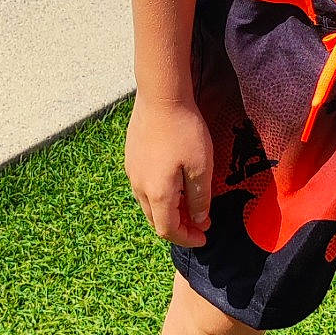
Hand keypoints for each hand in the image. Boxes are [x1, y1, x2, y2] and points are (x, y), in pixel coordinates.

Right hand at [125, 96, 214, 245]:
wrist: (161, 96)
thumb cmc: (185, 130)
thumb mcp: (201, 166)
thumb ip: (199, 198)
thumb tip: (199, 219)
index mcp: (158, 193)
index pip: (168, 230)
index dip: (187, 238)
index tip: (204, 237)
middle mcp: (139, 187)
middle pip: (156, 220)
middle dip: (179, 226)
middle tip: (201, 221)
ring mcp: (131, 171)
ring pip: (148, 203)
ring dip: (169, 210)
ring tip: (190, 202)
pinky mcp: (131, 157)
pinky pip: (143, 186)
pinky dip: (160, 194)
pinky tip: (174, 181)